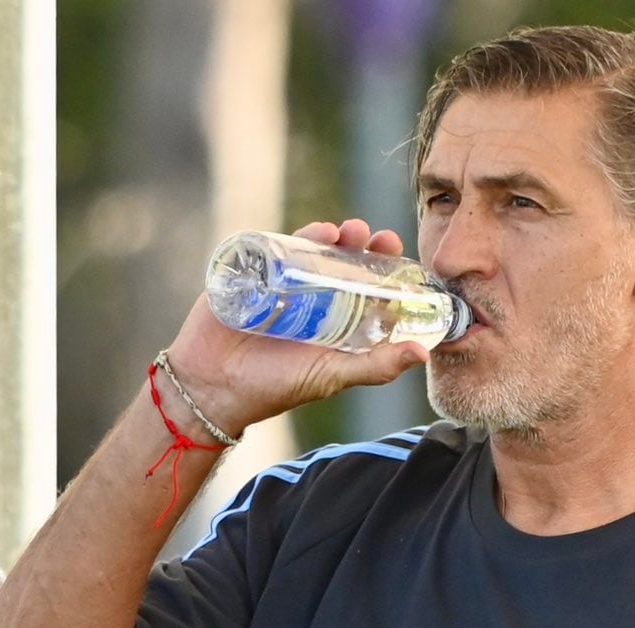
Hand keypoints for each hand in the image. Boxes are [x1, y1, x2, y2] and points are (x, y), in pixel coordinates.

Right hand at [166, 219, 438, 437]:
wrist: (211, 388)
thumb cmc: (273, 387)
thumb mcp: (331, 376)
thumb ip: (377, 367)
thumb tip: (423, 353)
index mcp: (335, 317)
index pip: (368, 283)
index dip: (386, 266)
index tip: (398, 254)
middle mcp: (312, 295)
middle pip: (343, 258)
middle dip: (362, 243)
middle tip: (374, 238)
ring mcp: (281, 282)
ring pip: (313, 248)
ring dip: (333, 234)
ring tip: (344, 233)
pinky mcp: (251, 273)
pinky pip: (275, 246)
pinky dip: (295, 236)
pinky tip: (313, 234)